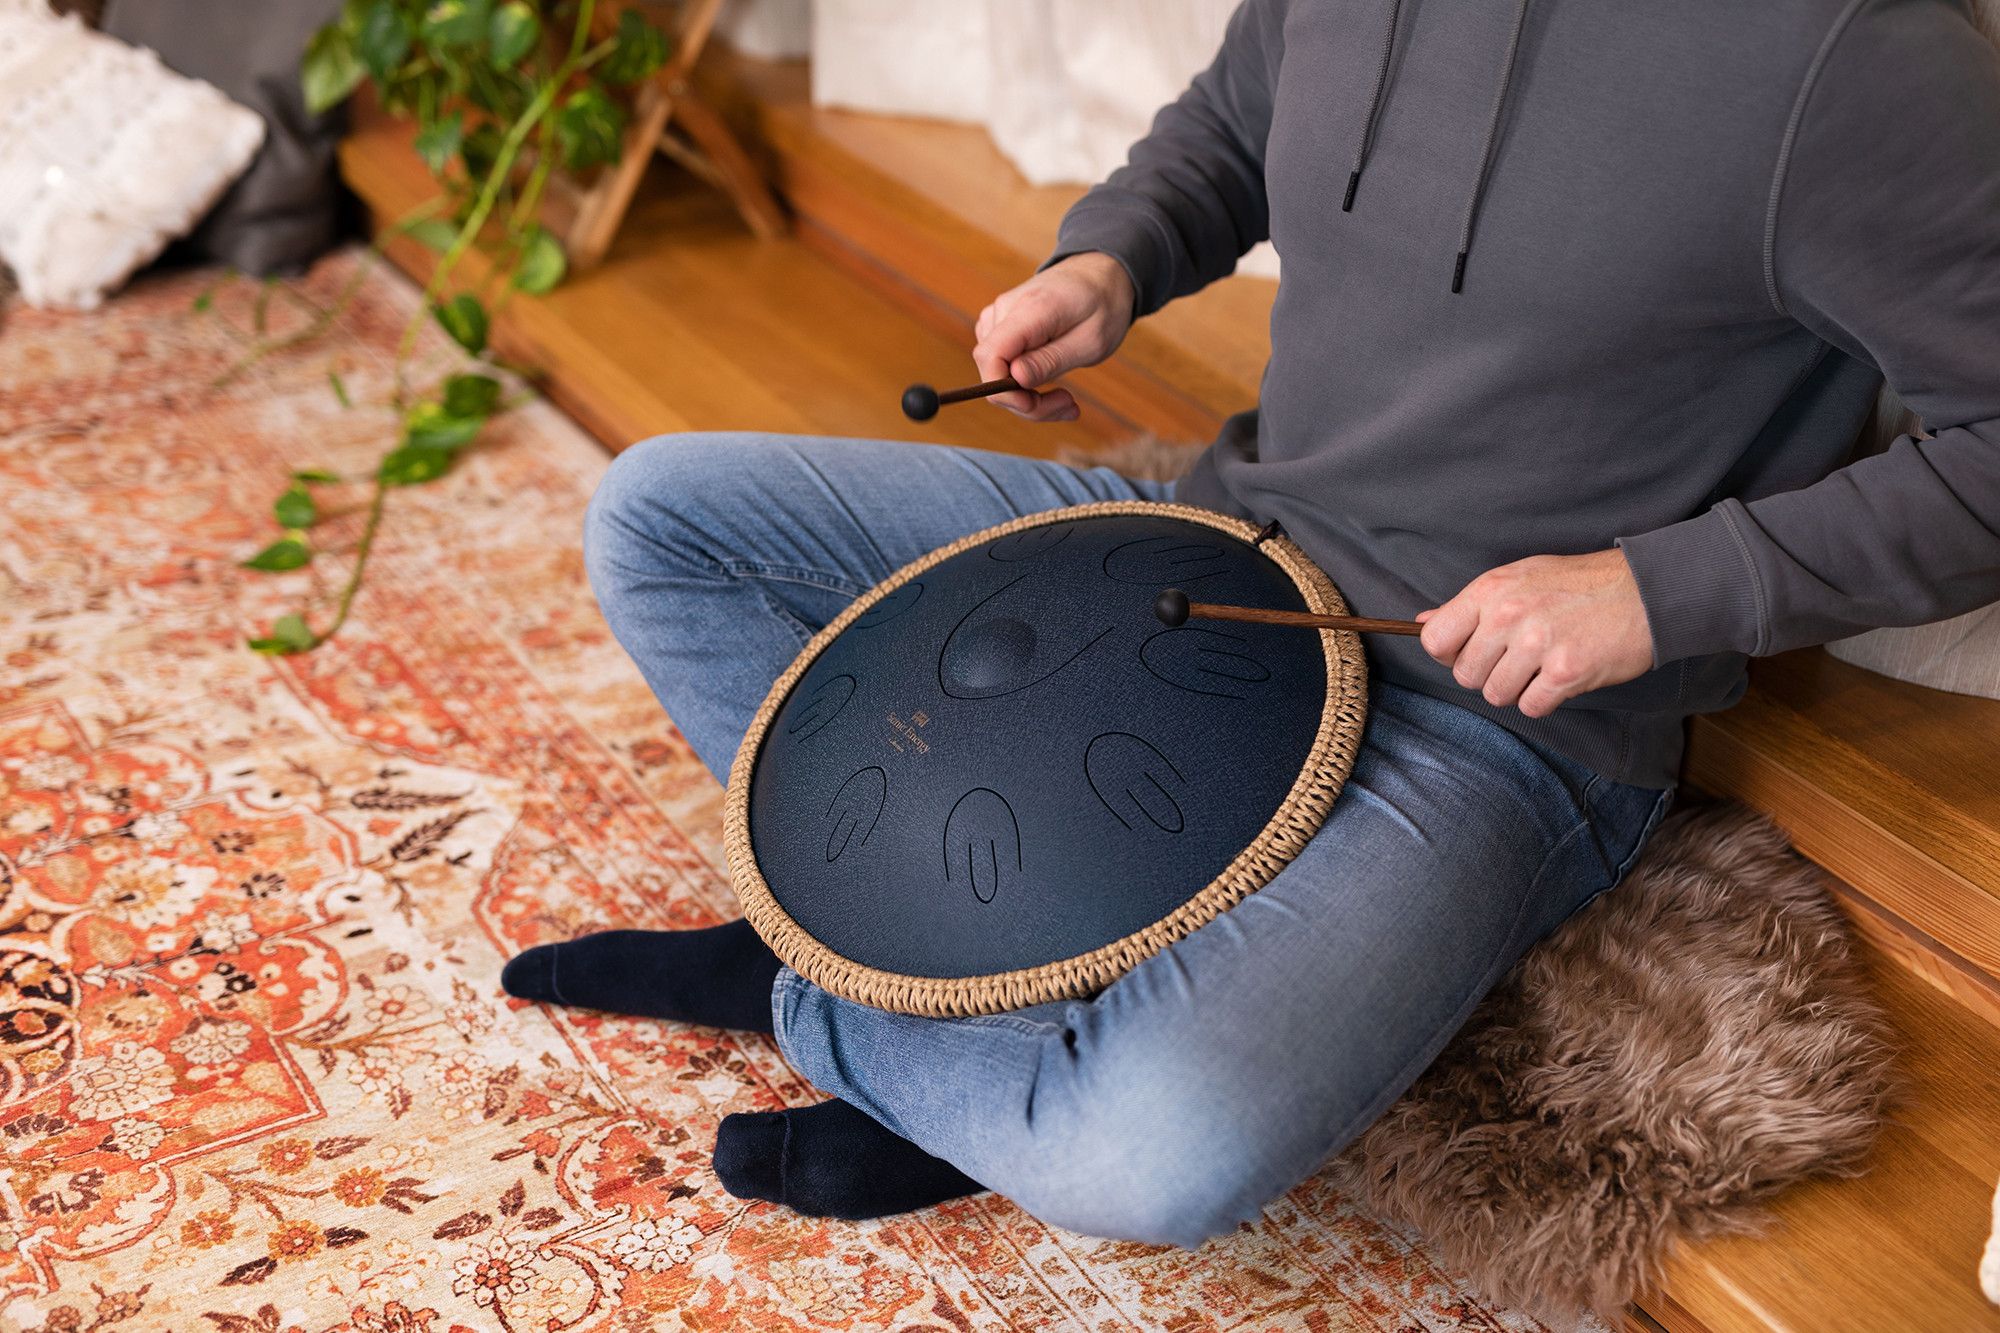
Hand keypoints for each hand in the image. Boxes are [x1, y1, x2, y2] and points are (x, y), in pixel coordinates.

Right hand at [972, 252, 1135, 420]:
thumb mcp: (1091, 340)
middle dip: (1025, 402)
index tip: (1035, 405)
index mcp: (1030, 310)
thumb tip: (1015, 378)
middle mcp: (1004, 310)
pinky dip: (1025, 385)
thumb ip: (1051, 360)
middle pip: (991, 371)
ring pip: (996, 374)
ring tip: (1066, 400)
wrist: (1099, 274)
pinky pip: (1002, 366)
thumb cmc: (1102, 305)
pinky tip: (1053, 387)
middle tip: (1068, 406)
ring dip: (1028, 398)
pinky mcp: (1000, 328)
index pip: (990, 357)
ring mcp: (998, 318)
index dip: (1004, 391)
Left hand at [1417, 549, 1654, 718]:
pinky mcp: (1565, 673)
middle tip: (1517, 658)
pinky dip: (1544, 700)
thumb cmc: (1580, 584)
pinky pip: (1531, 707)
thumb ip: (1472, 605)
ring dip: (1517, 689)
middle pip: (1465, 675)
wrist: (1646, 591)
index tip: (1470, 652)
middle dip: (1488, 674)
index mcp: (1490, 590)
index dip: (1449, 654)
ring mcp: (1536, 645)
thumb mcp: (1519, 577)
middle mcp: (1508, 616)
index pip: (1435, 640)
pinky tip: (1560, 677)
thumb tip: (1423, 623)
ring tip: (1541, 665)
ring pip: (1496, 695)